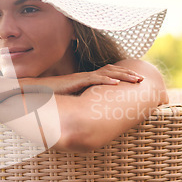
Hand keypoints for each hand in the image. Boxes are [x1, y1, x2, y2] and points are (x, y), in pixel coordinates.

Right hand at [20, 64, 144, 94]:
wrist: (39, 90)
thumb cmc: (55, 95)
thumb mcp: (73, 98)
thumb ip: (84, 100)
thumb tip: (92, 110)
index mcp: (88, 79)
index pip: (109, 75)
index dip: (123, 76)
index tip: (135, 81)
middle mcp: (88, 76)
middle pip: (113, 71)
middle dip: (128, 75)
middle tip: (142, 79)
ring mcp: (83, 77)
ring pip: (108, 74)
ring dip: (123, 76)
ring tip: (136, 80)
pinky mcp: (77, 81)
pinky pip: (95, 79)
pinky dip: (107, 81)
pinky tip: (117, 84)